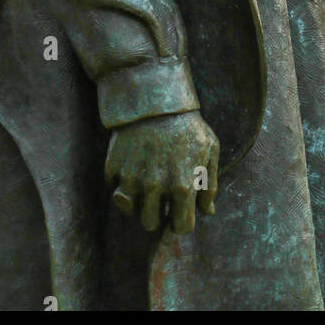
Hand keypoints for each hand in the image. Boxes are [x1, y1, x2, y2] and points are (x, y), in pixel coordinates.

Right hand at [105, 110, 218, 234]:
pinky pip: (114, 188)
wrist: (155, 96)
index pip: (181, 227)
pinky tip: (132, 164)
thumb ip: (210, 184)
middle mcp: (156, 187)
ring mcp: (131, 178)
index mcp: (183, 186)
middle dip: (157, 212)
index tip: (180, 211)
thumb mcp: (209, 148)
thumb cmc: (188, 123)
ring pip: (130, 210)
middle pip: (151, 223)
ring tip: (145, 182)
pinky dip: (121, 181)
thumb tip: (208, 211)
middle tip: (161, 193)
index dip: (181, 221)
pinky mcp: (114, 167)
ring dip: (138, 200)